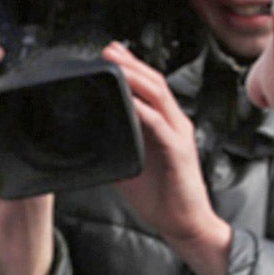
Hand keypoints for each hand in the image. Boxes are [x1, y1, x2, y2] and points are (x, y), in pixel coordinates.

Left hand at [102, 44, 231, 274]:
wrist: (184, 224)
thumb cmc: (160, 197)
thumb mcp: (130, 164)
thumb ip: (116, 145)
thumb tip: (89, 135)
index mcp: (165, 125)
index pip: (149, 88)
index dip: (131, 68)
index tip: (109, 55)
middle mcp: (175, 124)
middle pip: (154, 83)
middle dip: (131, 64)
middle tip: (108, 50)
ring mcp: (179, 135)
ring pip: (158, 96)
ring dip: (135, 78)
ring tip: (115, 65)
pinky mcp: (179, 151)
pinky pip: (158, 124)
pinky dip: (141, 110)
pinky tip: (127, 100)